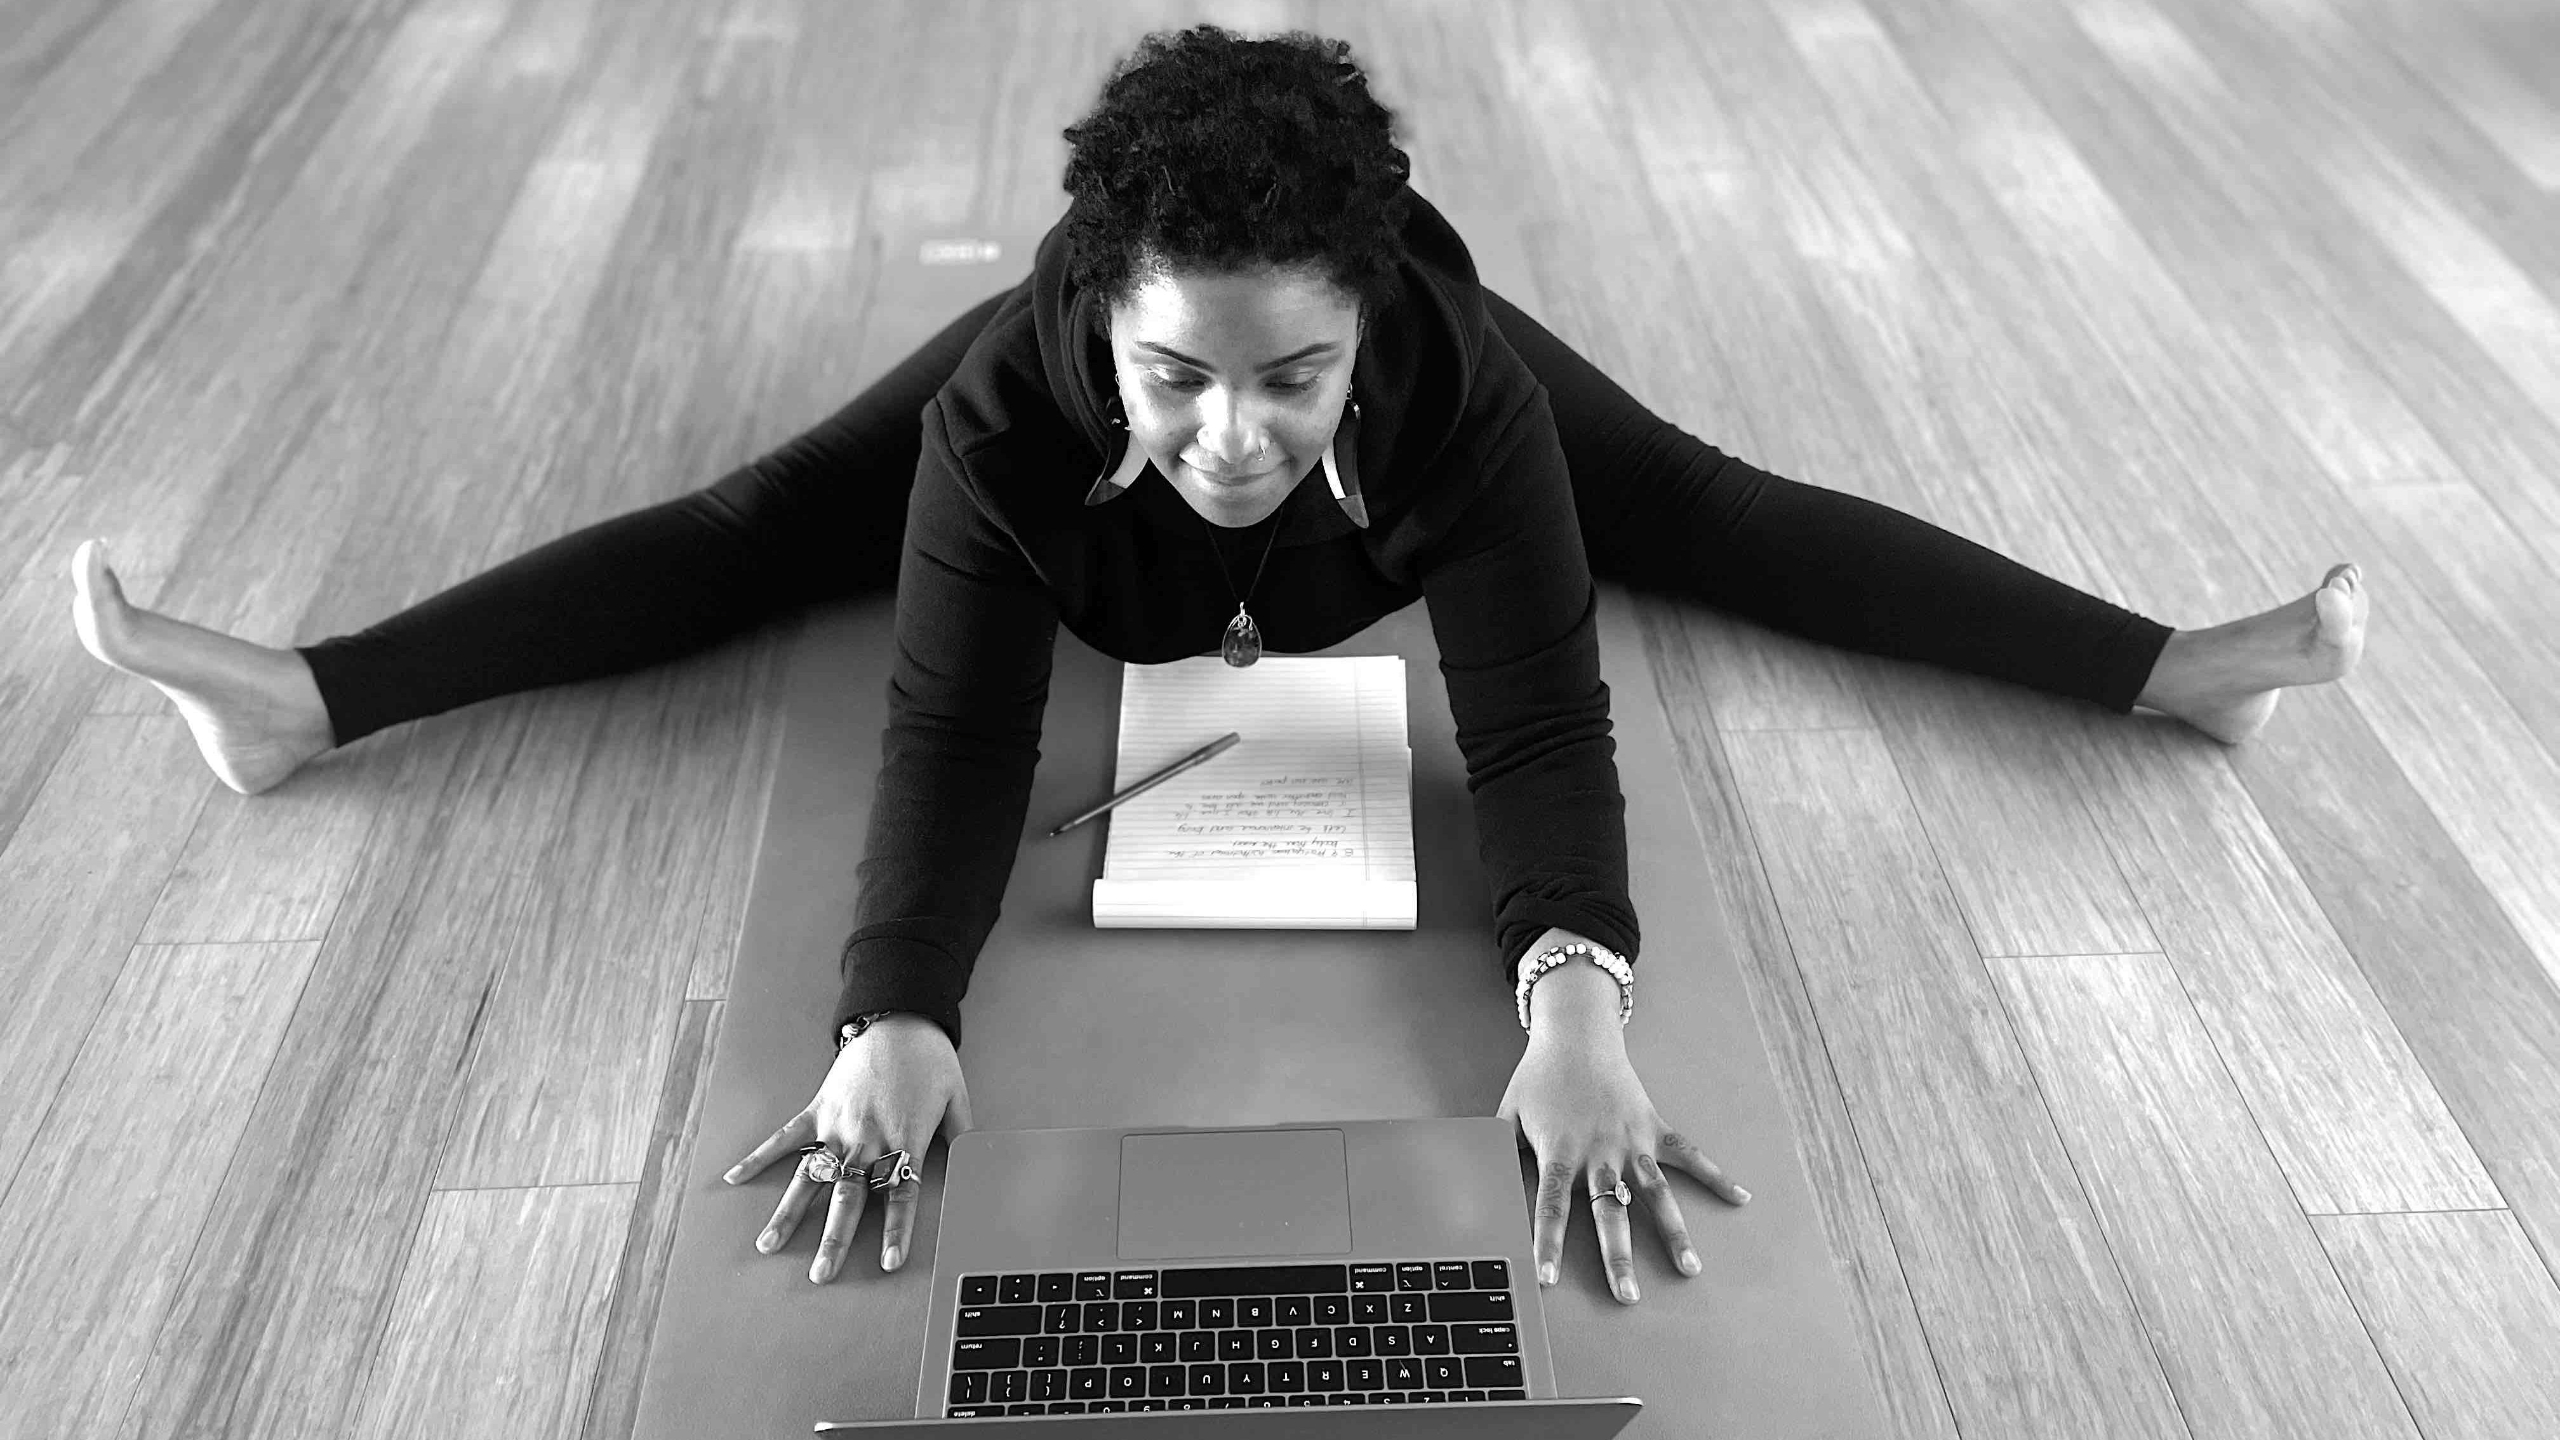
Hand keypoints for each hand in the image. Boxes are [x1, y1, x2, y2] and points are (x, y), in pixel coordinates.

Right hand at [722, 1014, 972, 1282]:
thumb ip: (962, 1138)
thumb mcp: (958, 1097)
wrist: (899, 1016)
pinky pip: (785, 1138)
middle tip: (820, 1274)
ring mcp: (838, 1124)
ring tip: (767, 1245)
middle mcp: (868, 1138)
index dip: (896, 1231)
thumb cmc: (931, 1058)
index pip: (901, 1196)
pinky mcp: (817, 1108)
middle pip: (849, 1197)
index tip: (888, 1264)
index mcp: (905, 1139)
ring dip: (789, 1213)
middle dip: (833, 1239)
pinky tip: (735, 1179)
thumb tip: (974, 1168)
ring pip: (812, 1177)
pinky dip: (758, 1157)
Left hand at [1497, 985, 1748, 1303]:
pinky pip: (1689, 1155)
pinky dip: (1716, 1176)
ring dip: (1673, 1232)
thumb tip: (1471, 1186)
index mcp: (1560, 1150)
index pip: (1551, 1205)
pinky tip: (1741, 1199)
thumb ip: (1493, 1152)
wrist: (1576, 1032)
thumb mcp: (1507, 1113)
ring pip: (1655, 1193)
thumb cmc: (1537, 1077)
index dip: (1548, 1243)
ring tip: (1690, 1268)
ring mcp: (1632, 1140)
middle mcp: (1600, 1150)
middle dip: (1617, 1256)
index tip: (1548, 1280)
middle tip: (1627, 1297)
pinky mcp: (1655, 1126)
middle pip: (1608, 1212)